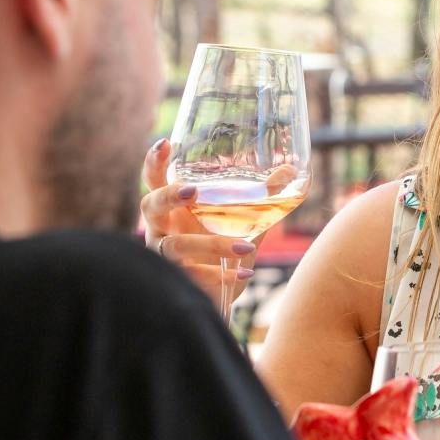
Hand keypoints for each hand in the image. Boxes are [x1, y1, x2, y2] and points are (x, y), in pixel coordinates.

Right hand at [140, 138, 255, 306]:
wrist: (220, 296)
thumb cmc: (224, 250)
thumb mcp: (244, 221)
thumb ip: (261, 197)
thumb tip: (288, 170)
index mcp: (174, 208)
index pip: (155, 181)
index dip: (154, 162)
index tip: (165, 143)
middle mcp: (162, 229)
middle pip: (151, 206)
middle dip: (167, 196)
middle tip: (192, 192)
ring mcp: (164, 256)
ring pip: (174, 247)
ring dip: (210, 245)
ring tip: (246, 248)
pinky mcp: (177, 281)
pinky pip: (193, 276)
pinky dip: (221, 276)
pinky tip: (246, 274)